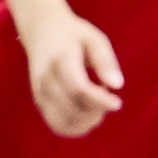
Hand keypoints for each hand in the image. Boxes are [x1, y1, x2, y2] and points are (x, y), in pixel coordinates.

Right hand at [19, 5, 124, 139]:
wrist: (40, 30)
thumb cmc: (73, 35)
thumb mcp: (94, 39)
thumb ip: (106, 61)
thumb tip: (117, 86)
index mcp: (59, 60)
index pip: (78, 88)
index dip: (99, 101)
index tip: (118, 103)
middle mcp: (45, 78)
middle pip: (71, 107)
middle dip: (97, 111)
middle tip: (109, 100)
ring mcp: (39, 92)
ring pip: (63, 121)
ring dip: (87, 122)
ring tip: (98, 108)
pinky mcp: (39, 101)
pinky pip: (57, 124)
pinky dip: (76, 127)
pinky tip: (88, 116)